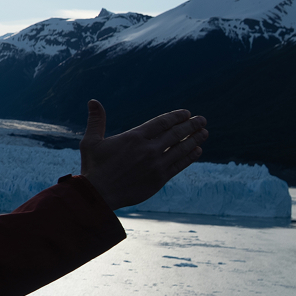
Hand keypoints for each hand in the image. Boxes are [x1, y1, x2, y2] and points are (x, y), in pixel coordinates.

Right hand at [80, 100, 207, 210]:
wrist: (98, 195)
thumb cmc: (93, 167)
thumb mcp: (91, 141)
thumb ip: (96, 121)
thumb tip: (93, 101)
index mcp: (134, 137)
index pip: (162, 122)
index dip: (176, 116)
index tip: (186, 113)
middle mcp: (148, 149)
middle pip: (176, 133)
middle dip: (191, 125)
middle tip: (202, 120)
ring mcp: (156, 164)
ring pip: (181, 148)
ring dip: (195, 139)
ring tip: (204, 133)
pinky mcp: (159, 179)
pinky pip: (179, 165)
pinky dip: (190, 157)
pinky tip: (197, 151)